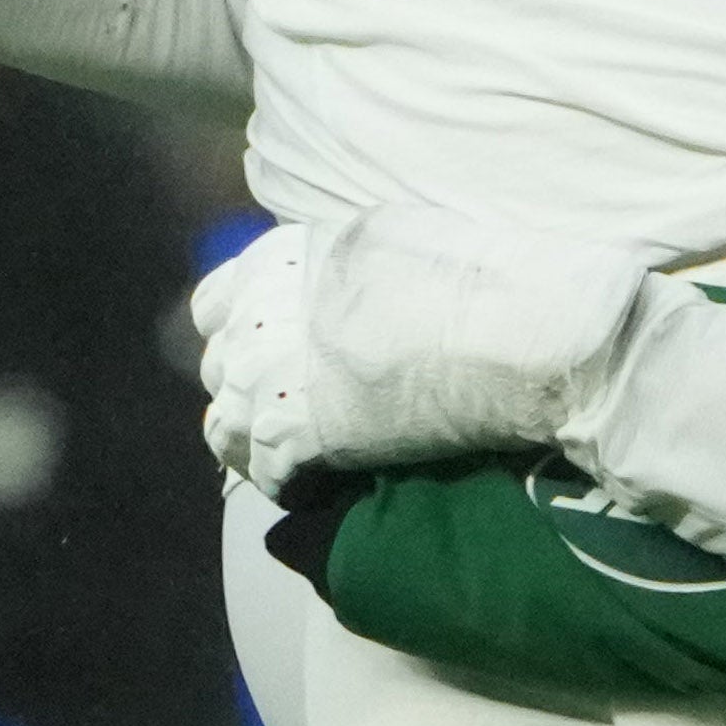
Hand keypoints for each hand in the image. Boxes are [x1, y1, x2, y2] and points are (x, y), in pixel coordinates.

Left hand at [198, 209, 650, 485]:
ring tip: (294, 459)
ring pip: (227, 429)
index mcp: (274, 261)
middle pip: (218, 372)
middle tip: (287, 414)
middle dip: (248, 392)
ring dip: (256, 444)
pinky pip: (266, 474)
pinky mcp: (298, 438)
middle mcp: (257, 317)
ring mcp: (272, 379)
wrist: (513, 333)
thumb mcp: (383, 240)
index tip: (267, 356)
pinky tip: (316, 486)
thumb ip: (331, 269)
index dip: (239, 334)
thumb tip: (325, 292)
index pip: (211, 307)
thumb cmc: (472, 276)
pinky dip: (287, 484)